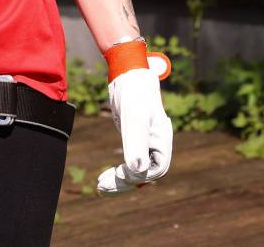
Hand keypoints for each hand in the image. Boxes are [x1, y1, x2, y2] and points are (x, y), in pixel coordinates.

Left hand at [96, 66, 172, 193]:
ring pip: (136, 170)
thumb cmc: (134, 93)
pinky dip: (119, 171)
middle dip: (125, 182)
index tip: (118, 173)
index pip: (155, 169)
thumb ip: (136, 143)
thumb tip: (136, 171)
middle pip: (145, 173)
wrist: (128, 75)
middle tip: (101, 188)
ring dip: (120, 180)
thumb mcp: (134, 119)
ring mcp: (146, 143)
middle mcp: (157, 145)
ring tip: (100, 186)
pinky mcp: (135, 140)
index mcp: (162, 141)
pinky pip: (130, 162)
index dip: (137, 175)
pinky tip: (107, 175)